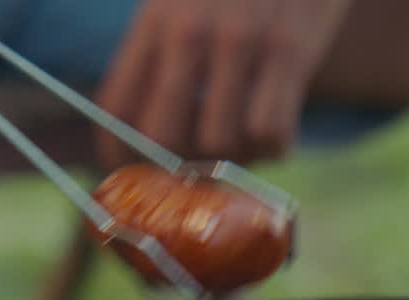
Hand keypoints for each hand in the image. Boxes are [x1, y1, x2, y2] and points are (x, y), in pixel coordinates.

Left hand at [94, 0, 353, 168]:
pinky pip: (272, 131)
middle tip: (199, 163)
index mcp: (155, 19)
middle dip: (179, 164)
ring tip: (246, 141)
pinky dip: (276, 145)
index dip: (119, 153)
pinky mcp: (290, 51)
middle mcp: (191, 32)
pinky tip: (278, 130)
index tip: (133, 171)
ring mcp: (242, 43)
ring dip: (233, 156)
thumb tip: (143, 123)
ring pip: (220, 141)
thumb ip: (160, 48)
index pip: (117, 104)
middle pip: (163, 135)